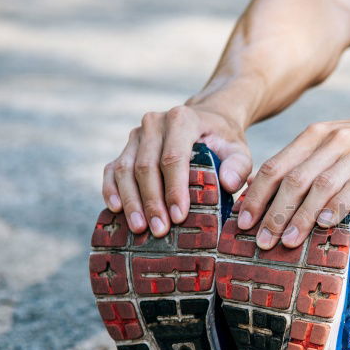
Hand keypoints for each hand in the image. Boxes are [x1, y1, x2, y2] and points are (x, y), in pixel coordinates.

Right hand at [103, 104, 251, 235]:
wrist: (206, 122)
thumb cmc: (223, 142)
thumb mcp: (238, 150)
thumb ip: (238, 166)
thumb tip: (227, 184)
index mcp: (182, 119)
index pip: (173, 157)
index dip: (174, 188)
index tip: (179, 216)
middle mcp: (154, 123)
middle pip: (146, 166)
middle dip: (152, 201)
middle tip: (160, 230)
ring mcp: (136, 135)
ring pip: (125, 169)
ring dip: (131, 201)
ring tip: (140, 228)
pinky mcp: (126, 148)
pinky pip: (112, 170)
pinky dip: (111, 190)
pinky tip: (116, 209)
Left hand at [237, 99, 349, 248]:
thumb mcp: (330, 145)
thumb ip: (302, 164)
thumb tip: (262, 190)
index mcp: (314, 136)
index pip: (276, 167)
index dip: (257, 196)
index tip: (243, 223)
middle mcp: (332, 141)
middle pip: (294, 179)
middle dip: (274, 213)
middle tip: (262, 240)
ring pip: (321, 186)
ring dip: (302, 216)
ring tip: (289, 241)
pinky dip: (337, 207)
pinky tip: (324, 225)